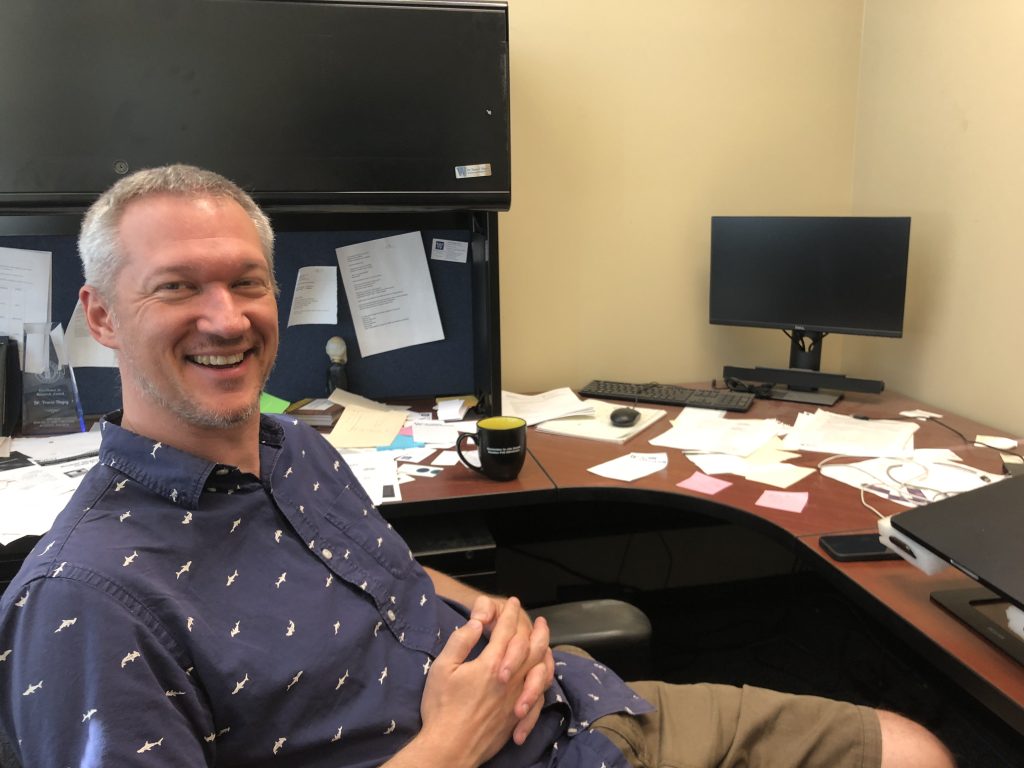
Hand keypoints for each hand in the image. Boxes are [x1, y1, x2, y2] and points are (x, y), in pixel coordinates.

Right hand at [416, 596, 543, 764]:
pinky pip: (539, 695)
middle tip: (540, 620)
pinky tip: (542, 677)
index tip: (512, 602)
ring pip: (540, 670)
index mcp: (491, 664)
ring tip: (547, 644)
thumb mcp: (442, 668)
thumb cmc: (441, 708)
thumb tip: (478, 623)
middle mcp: (510, 679)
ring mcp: (516, 699)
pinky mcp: (517, 716)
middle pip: (532, 648)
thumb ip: (461, 641)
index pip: (506, 631)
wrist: (450, 748)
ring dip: (545, 653)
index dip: (509, 614)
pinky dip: (544, 681)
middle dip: (537, 630)